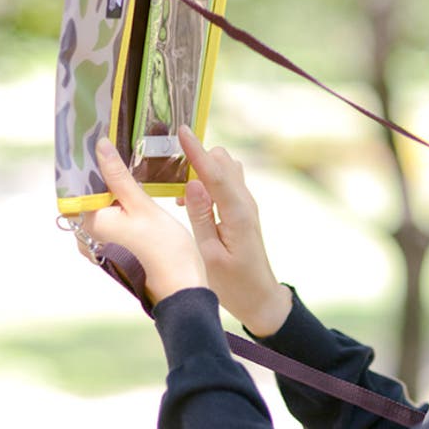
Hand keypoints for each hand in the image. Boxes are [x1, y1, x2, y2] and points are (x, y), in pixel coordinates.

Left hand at [83, 138, 207, 303]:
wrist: (182, 289)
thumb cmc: (165, 250)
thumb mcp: (143, 206)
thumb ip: (119, 176)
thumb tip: (100, 146)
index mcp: (89, 224)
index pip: (78, 184)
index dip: (90, 162)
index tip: (102, 140)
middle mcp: (87, 238)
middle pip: (90, 196)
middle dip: (104, 175)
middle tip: (121, 150)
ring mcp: (99, 247)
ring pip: (102, 208)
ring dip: (114, 190)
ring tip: (131, 170)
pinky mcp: (112, 252)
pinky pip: (111, 222)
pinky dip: (121, 207)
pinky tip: (136, 197)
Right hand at [178, 126, 291, 336]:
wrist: (260, 297)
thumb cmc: (233, 283)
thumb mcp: (210, 254)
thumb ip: (201, 217)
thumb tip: (192, 183)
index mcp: (237, 213)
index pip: (216, 173)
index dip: (197, 151)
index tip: (181, 131)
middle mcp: (245, 203)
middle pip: (222, 162)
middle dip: (197, 158)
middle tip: (168, 172)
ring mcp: (245, 206)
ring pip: (225, 170)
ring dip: (202, 170)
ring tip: (177, 189)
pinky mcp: (242, 211)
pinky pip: (225, 183)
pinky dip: (208, 181)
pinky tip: (189, 200)